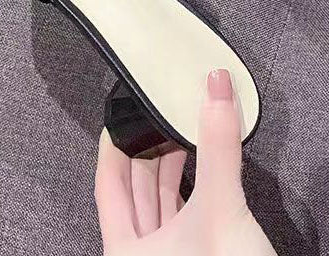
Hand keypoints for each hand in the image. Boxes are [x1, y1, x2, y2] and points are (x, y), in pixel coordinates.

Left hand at [95, 69, 276, 255]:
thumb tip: (215, 89)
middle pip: (133, 190)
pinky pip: (182, 214)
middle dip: (148, 149)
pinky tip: (202, 168)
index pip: (107, 183)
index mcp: (126, 250)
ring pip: (159, 203)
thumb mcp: (221, 210)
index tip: (121, 112)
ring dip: (171, 167)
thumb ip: (218, 147)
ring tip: (182, 133)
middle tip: (160, 113)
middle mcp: (140, 255)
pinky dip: (190, 187)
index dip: (113, 144)